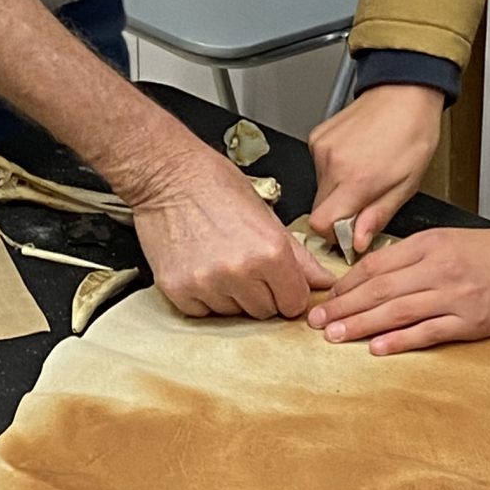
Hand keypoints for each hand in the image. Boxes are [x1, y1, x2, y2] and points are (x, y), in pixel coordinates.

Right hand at [131, 147, 333, 319]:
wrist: (165, 175)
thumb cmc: (215, 185)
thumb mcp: (266, 215)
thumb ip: (298, 255)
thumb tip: (324, 281)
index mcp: (270, 251)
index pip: (294, 303)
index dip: (288, 291)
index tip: (279, 281)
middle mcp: (240, 272)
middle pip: (265, 311)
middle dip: (261, 293)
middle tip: (244, 262)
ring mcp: (207, 283)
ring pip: (233, 314)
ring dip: (231, 295)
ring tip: (219, 260)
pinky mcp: (178, 290)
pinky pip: (202, 313)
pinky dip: (203, 297)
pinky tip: (200, 266)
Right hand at [308, 82, 445, 251]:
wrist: (404, 92)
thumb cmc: (413, 133)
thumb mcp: (407, 185)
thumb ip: (378, 216)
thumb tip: (357, 242)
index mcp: (355, 179)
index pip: (321, 224)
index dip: (335, 235)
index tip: (352, 232)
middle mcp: (332, 163)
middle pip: (319, 209)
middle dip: (340, 214)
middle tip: (366, 201)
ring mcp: (321, 148)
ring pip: (319, 189)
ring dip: (338, 190)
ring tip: (365, 173)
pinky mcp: (317, 137)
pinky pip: (319, 167)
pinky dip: (334, 170)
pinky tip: (356, 158)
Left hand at [308, 226, 489, 354]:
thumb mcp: (449, 241)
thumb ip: (413, 256)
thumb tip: (374, 275)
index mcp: (428, 245)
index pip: (376, 265)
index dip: (347, 284)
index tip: (325, 299)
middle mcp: (437, 268)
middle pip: (380, 288)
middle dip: (344, 306)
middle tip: (316, 322)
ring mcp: (454, 295)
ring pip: (397, 310)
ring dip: (362, 325)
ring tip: (335, 337)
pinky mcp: (471, 320)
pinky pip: (429, 331)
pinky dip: (401, 340)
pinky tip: (377, 348)